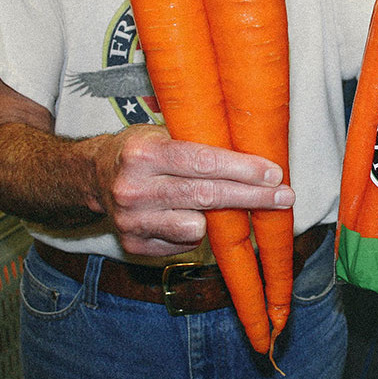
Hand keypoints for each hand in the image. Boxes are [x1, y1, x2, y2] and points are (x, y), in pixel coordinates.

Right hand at [92, 124, 294, 255]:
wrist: (92, 177)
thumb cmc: (141, 150)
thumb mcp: (162, 133)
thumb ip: (199, 143)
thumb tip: (255, 156)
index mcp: (143, 154)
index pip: (202, 162)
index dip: (242, 169)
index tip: (274, 173)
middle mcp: (134, 189)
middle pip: (206, 196)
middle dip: (252, 197)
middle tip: (285, 196)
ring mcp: (132, 221)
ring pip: (197, 227)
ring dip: (220, 217)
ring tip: (224, 202)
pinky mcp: (133, 245)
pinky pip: (184, 243)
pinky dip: (194, 230)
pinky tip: (186, 215)